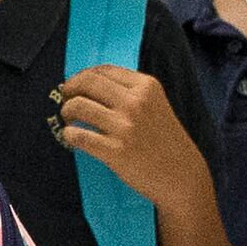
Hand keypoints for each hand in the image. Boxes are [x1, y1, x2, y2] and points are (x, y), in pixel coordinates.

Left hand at [59, 67, 211, 212]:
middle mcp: (135, 102)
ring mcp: (125, 127)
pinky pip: (78, 136)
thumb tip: (91, 85)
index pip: (103, 70)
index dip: (82, 76)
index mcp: (146, 87)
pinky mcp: (115, 151)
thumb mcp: (156, 105)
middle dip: (69, 89)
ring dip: (66, 111)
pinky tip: (72, 137)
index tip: (75, 85)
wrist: (181, 175)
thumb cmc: (166, 141)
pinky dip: (69, 134)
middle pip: (87, 83)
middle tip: (65, 99)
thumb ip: (129, 93)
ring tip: (69, 120)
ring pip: (78, 106)